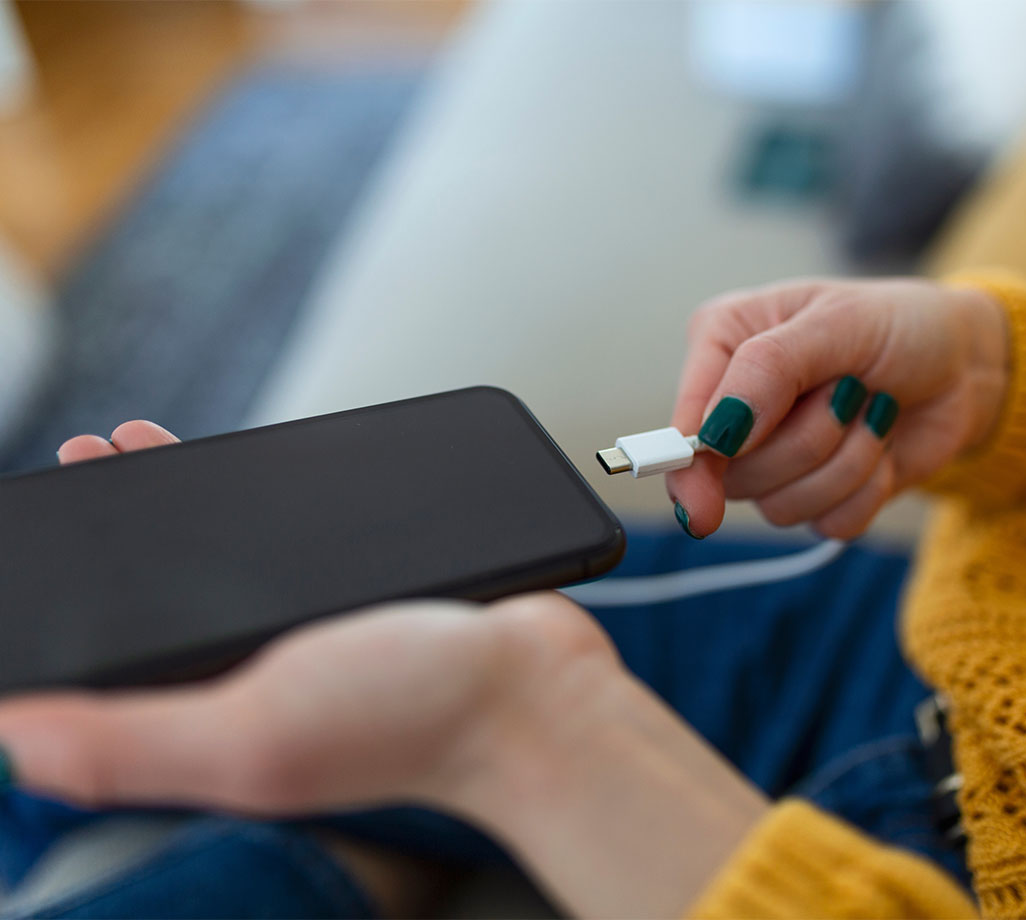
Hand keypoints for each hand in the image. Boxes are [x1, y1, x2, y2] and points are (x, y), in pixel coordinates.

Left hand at [0, 422, 767, 916]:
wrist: (538, 683)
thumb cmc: (411, 719)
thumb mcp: (253, 734)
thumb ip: (127, 741)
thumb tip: (7, 736)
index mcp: (215, 710)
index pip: (113, 648)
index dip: (71, 582)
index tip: (46, 513)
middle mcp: (258, 673)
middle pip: (169, 590)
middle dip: (122, 520)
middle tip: (95, 453)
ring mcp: (316, 634)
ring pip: (236, 556)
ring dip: (191, 497)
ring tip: (147, 441)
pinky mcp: (371, 600)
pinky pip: (306, 542)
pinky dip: (277, 502)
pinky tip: (270, 471)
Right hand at [666, 279, 1008, 537]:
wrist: (965, 362)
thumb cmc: (898, 323)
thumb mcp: (839, 323)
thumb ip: (768, 369)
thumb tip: (716, 431)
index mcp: (725, 346)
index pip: (684, 424)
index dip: (690, 469)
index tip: (701, 508)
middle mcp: (740, 407)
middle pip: (738, 475)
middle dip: (809, 440)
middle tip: (849, 390)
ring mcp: (778, 457)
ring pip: (783, 506)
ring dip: (847, 461)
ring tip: (871, 409)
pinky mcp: (820, 494)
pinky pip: (829, 523)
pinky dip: (868, 487)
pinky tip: (882, 445)